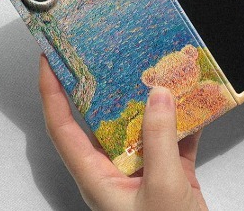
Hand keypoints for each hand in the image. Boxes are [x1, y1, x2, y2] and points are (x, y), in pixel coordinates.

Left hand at [39, 54, 207, 210]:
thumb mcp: (162, 189)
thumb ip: (159, 139)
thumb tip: (159, 95)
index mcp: (97, 176)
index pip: (61, 127)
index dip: (51, 92)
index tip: (49, 61)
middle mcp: (115, 169)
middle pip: (102, 119)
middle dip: (104, 86)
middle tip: (106, 55)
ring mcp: (143, 169)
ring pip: (140, 124)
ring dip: (150, 100)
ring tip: (154, 69)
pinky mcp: (170, 171)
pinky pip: (173, 136)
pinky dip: (183, 120)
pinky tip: (194, 101)